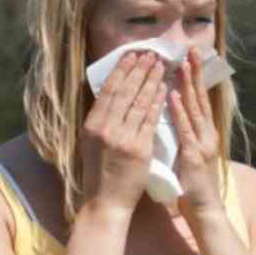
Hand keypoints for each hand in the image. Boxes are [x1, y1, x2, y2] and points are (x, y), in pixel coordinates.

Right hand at [80, 51, 166, 216]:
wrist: (106, 201)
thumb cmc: (99, 172)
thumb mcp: (91, 142)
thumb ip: (100, 120)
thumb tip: (110, 94)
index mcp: (92, 125)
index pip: (108, 91)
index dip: (121, 70)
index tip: (131, 55)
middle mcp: (105, 128)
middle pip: (125, 92)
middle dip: (139, 70)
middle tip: (150, 53)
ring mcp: (123, 138)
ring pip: (139, 103)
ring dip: (151, 81)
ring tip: (160, 65)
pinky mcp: (140, 149)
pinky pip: (150, 120)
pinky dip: (157, 102)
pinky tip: (164, 89)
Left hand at [169, 46, 223, 220]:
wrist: (204, 209)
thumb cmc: (192, 183)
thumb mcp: (187, 152)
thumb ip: (182, 134)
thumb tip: (169, 117)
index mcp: (203, 132)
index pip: (198, 98)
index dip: (194, 76)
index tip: (189, 55)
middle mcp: (206, 133)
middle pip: (200, 97)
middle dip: (195, 72)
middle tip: (191, 49)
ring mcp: (202, 143)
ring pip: (195, 108)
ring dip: (189, 84)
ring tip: (183, 63)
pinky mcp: (194, 155)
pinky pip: (186, 129)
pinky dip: (180, 111)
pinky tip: (174, 95)